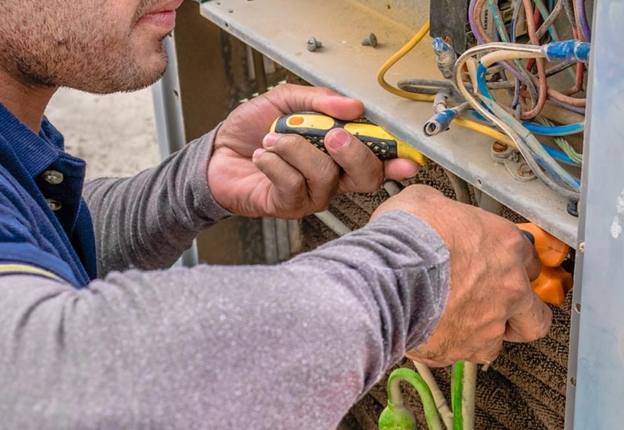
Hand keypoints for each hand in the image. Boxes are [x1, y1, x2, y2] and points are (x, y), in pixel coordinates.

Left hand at [207, 84, 420, 218]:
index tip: (407, 160)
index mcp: (339, 152)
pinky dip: (275, 162)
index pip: (378, 159)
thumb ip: (320, 100)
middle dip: (354, 153)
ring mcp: (312, 195)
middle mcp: (332, 177)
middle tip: (332, 134)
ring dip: (297, 150)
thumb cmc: (253, 130)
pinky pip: (292, 185)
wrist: (216, 154)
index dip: (397, 161)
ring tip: (273, 138)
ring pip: (325, 176)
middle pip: (366, 177)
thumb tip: (353, 106)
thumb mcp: (286, 100)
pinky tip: (262, 155)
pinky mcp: (288, 206)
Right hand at [374, 185, 551, 365]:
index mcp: (506, 245)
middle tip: (506, 310)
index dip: (515, 265)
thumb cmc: (407, 237)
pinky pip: (467, 353)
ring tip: (460, 324)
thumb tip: (431, 211)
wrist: (387, 276)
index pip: (530, 259)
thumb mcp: (427, 202)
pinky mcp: (466, 348)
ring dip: (485, 333)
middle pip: (537, 314)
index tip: (505, 268)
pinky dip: (454, 346)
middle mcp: (508, 287)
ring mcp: (491, 322)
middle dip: (525, 315)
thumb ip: (444, 213)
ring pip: (502, 339)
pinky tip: (438, 334)